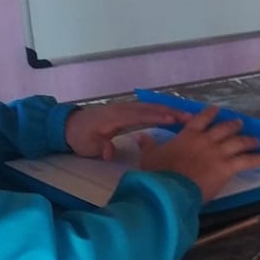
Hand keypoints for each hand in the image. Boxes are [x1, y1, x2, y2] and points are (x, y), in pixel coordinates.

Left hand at [64, 99, 192, 159]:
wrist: (69, 126)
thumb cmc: (80, 136)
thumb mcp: (88, 145)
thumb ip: (101, 148)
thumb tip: (109, 152)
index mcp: (115, 117)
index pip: (140, 115)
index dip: (157, 116)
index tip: (174, 119)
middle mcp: (123, 109)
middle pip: (150, 108)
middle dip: (170, 111)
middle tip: (190, 117)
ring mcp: (126, 109)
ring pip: (151, 107)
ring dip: (169, 110)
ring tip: (188, 116)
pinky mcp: (127, 112)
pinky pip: (147, 109)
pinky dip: (162, 111)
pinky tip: (174, 116)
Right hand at [135, 105, 259, 202]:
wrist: (170, 188)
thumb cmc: (158, 173)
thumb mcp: (149, 157)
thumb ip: (148, 145)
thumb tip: (139, 136)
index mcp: (188, 135)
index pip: (201, 119)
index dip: (210, 113)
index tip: (216, 109)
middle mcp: (206, 140)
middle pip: (224, 128)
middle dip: (233, 125)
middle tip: (239, 123)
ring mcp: (218, 153)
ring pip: (238, 142)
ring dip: (248, 140)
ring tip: (255, 140)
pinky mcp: (227, 167)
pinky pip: (247, 161)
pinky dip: (257, 159)